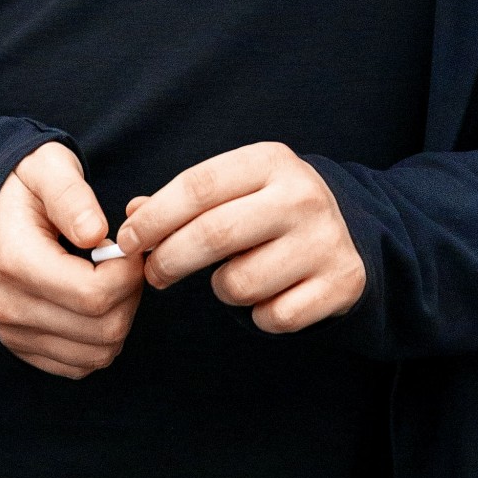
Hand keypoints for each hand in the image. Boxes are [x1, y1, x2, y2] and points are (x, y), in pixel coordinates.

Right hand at [0, 142, 144, 378]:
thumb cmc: (27, 186)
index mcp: (15, 260)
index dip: (128, 272)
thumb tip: (95, 234)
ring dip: (121, 317)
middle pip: (104, 327)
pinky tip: (96, 303)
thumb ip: (71, 195)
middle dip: (131, 294)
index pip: (94, 294)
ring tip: (110, 280)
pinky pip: (82, 365)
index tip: (125, 245)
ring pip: (99, 353)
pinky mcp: (22, 349)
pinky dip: (102, 339)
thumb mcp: (48, 167)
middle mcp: (9, 306)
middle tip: (124, 262)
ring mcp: (13, 333)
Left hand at [115, 142, 365, 333]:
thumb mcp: (235, 188)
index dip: (154, 218)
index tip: (126, 241)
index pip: (197, 186)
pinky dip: (259, 315)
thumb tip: (131, 216)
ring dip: (221, 290)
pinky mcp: (342, 282)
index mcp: (270, 161)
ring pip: (240, 283)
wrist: (351, 231)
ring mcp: (325, 240)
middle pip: (214, 234)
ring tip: (232, 277)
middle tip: (155, 274)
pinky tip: (270, 295)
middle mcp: (302, 196)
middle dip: (170, 259)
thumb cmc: (271, 208)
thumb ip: (183, 201)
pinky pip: (273, 316)